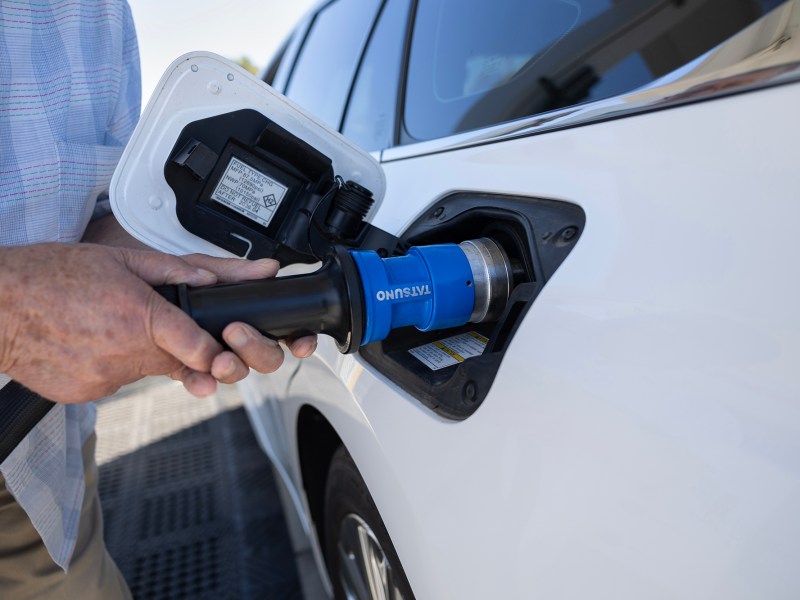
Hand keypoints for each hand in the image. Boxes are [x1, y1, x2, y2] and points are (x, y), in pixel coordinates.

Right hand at [0, 243, 315, 402]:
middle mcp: (125, 354)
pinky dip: (113, 364)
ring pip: (147, 370)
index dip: (217, 352)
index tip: (223, 350)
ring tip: (108, 324)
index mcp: (140, 318)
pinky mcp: (86, 394)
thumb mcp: (122, 258)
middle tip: (149, 321)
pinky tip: (91, 340)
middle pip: (178, 361)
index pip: (200, 349)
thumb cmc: (50, 275)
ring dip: (142, 352)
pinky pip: (117, 381)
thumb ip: (178, 270)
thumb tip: (217, 276)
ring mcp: (104, 378)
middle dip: (177, 345)